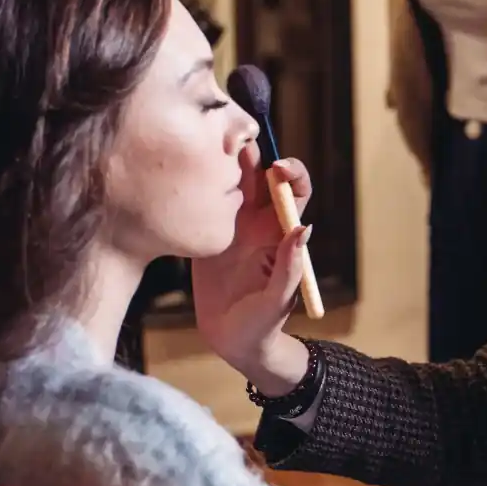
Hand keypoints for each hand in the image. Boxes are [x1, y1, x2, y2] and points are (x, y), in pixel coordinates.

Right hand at [192, 144, 314, 390]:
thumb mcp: (279, 300)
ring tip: (208, 149)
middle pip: (260, 176)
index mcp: (281, 232)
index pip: (293, 191)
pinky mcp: (206, 233)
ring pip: (229, 182)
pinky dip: (196, 186)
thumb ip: (290, 266)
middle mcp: (258, 222)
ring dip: (222, 164)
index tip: (277, 167)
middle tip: (235, 143)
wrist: (231, 342)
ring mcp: (230, 225)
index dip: (290, 172)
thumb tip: (302, 227)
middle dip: (251, 154)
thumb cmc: (264, 324)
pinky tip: (183, 174)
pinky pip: (203, 203)